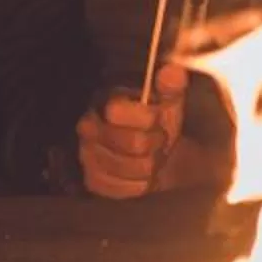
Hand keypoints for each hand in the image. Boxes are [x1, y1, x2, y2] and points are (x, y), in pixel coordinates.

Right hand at [75, 64, 187, 199]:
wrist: (154, 154)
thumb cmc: (159, 124)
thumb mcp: (169, 101)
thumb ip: (171, 86)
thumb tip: (173, 71)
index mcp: (104, 102)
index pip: (116, 110)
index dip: (146, 118)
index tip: (158, 119)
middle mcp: (88, 127)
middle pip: (132, 143)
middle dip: (155, 145)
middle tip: (159, 141)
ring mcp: (87, 155)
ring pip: (131, 169)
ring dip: (150, 167)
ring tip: (151, 158)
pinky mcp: (92, 181)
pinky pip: (123, 189)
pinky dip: (140, 186)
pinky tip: (141, 175)